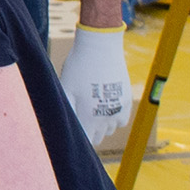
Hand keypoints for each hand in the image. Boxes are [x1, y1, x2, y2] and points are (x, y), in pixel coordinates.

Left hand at [59, 24, 130, 145]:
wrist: (100, 49)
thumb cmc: (78, 68)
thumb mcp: (64, 90)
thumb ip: (65, 112)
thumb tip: (63, 128)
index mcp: (88, 118)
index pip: (84, 141)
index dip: (77, 137)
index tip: (72, 130)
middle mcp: (105, 118)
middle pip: (98, 138)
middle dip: (88, 132)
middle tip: (79, 118)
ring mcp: (118, 110)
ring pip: (110, 130)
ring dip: (101, 126)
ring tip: (91, 111)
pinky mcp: (126, 101)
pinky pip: (122, 121)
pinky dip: (114, 119)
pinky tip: (104, 108)